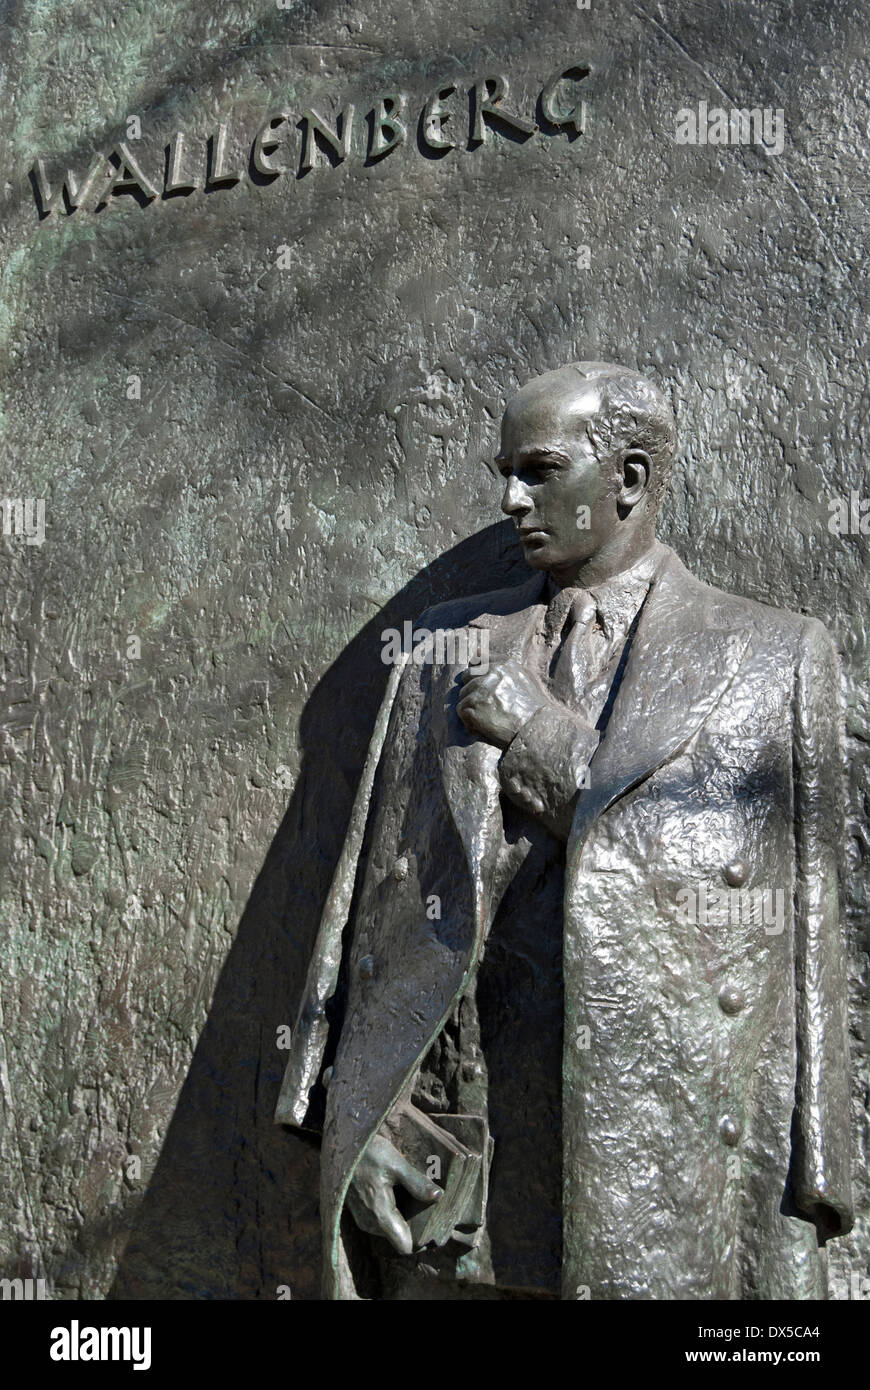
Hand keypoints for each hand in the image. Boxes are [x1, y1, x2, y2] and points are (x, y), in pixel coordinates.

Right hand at [346, 1131, 441, 1253]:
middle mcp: (370, 1223)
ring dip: (403, 1216)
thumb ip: (416, 1183)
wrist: (342, 1146)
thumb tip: (439, 1196)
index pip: (404, 1246)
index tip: (433, 1224)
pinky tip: (400, 1192)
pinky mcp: (361, 1212)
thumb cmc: (369, 1154)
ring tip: (414, 1195)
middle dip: (414, 1224)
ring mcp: (364, 1219)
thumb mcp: (396, 1164)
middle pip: (400, 1236)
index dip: (421, 1240)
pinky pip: (383, 1220)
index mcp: (380, 1215)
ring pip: (391, 1228)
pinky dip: (393, 1210)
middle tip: (428, 1205)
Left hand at [457, 660, 547, 748]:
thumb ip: (500, 662)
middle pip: (467, 677)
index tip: (481, 684)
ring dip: (471, 706)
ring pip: (463, 694)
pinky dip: (468, 719)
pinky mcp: (473, 706)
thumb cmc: (532, 705)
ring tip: (487, 716)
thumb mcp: (523, 677)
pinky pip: (461, 709)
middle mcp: (491, 673)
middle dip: (473, 689)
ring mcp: (481, 689)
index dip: (476, 673)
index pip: (478, 661)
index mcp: (503, 664)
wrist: (535, 728)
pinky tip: (481, 724)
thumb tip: (477, 651)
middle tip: (486, 704)